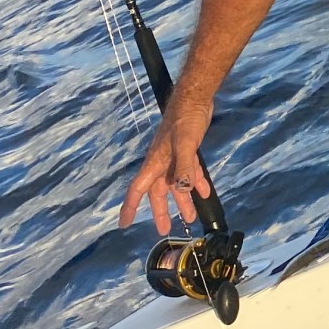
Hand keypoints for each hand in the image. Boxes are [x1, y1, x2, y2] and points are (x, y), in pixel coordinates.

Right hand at [120, 99, 214, 234]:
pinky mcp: (186, 151)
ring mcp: (174, 157)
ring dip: (183, 200)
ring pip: (176, 184)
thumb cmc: (185, 120)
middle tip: (165, 229)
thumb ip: (185, 168)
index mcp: (155, 163)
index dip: (130, 207)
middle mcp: (161, 163)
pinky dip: (196, 183)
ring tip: (190, 217)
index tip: (124, 223)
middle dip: (161, 211)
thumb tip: (182, 190)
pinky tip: (204, 193)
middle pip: (158, 192)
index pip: (138, 189)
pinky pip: (189, 172)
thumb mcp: (186, 144)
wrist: (194, 99)